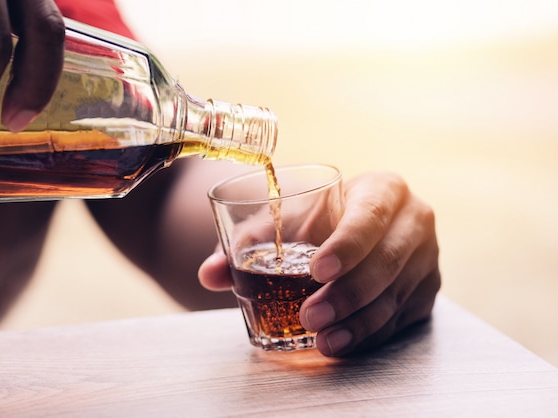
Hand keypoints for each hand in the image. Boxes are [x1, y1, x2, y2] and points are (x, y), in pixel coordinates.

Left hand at [198, 171, 440, 356]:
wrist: (354, 227)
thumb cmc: (319, 218)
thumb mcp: (287, 219)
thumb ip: (248, 240)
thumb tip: (209, 273)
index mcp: (384, 189)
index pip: (371, 215)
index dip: (348, 244)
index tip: (317, 271)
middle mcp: (414, 221)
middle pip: (388, 261)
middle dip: (348, 294)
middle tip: (310, 316)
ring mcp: (426, 259)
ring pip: (396, 296)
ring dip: (358, 323)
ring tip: (322, 339)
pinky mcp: (426, 292)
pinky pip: (401, 319)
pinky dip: (369, 335)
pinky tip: (341, 343)